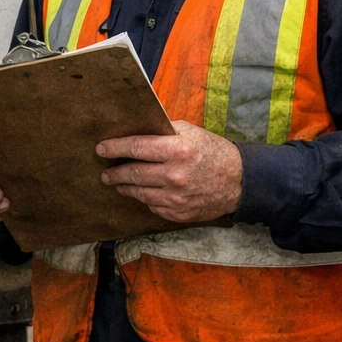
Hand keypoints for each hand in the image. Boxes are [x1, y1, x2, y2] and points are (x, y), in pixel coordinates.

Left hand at [97, 120, 241, 222]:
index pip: (136, 147)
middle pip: (133, 173)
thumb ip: (162, 131)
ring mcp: (176, 198)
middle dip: (114, 172)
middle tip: (104, 171)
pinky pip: (152, 206)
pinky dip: (145, 198)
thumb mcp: (190, 132)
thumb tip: (135, 128)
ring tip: (116, 181)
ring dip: (125, 186)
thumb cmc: (213, 152)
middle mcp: (175, 175)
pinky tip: (141, 192)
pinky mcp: (179, 213)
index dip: (115, 148)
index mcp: (177, 150)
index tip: (101, 148)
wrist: (240, 181)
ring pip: (139, 193)